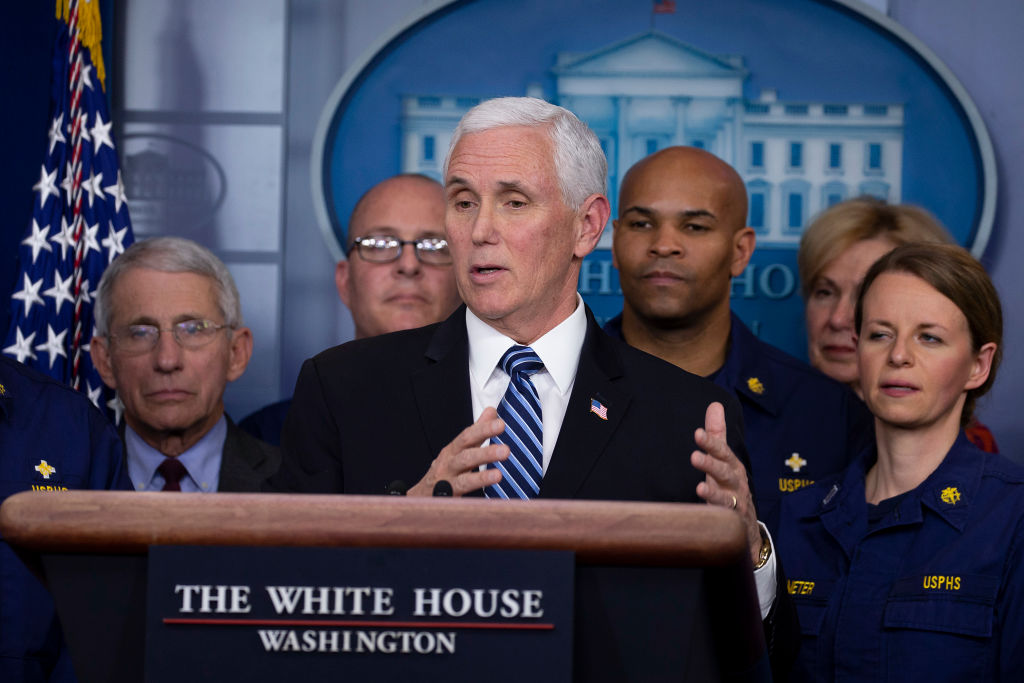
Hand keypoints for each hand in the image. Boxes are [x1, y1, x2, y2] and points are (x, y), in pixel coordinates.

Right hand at [407, 407, 509, 496]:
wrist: (420, 498)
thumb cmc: (446, 470)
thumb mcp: (460, 448)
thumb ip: (477, 431)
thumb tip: (491, 411)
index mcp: (453, 450)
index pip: (468, 437)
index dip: (483, 430)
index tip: (501, 424)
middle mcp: (448, 466)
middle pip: (466, 457)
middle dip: (485, 453)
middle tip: (506, 451)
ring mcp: (446, 486)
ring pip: (463, 481)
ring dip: (481, 479)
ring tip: (498, 476)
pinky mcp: (447, 504)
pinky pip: (458, 504)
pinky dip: (469, 503)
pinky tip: (484, 502)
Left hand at [691, 402, 762, 564]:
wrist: (747, 528)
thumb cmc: (730, 488)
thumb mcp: (723, 461)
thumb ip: (718, 435)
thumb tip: (715, 404)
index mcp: (732, 467)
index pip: (722, 452)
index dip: (711, 443)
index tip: (698, 434)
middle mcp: (735, 484)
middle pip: (724, 472)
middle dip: (710, 464)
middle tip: (694, 457)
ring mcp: (735, 505)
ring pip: (725, 498)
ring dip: (713, 494)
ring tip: (700, 489)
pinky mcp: (730, 525)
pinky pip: (723, 522)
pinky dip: (715, 519)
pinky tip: (703, 514)